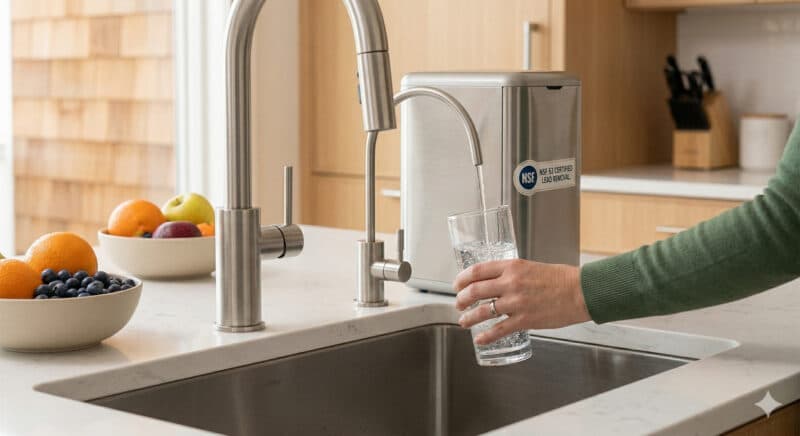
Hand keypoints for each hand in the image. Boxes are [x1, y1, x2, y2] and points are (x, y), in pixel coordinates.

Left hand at [454, 259, 590, 344]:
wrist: (581, 292)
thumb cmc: (561, 279)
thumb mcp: (531, 267)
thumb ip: (512, 273)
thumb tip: (497, 282)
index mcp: (512, 266)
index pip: (477, 270)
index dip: (462, 279)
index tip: (457, 285)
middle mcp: (511, 283)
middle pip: (474, 291)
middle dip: (461, 299)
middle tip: (459, 304)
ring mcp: (516, 303)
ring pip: (482, 312)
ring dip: (468, 318)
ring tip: (464, 321)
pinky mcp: (524, 320)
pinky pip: (498, 330)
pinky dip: (486, 336)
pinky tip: (480, 339)